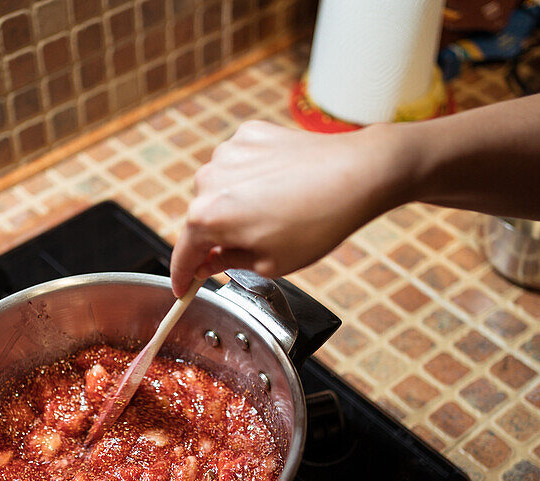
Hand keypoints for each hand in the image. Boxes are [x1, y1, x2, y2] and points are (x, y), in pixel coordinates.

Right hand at [170, 120, 406, 295]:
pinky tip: (281, 187)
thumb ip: (229, 263)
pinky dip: (252, 177)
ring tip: (276, 213)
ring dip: (236, 203)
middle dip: (219, 235)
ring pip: (220, 188)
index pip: (184, 253)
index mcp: (208, 217)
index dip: (182, 276)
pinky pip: (240, 164)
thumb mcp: (271, 263)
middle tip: (252, 247)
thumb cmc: (318, 223)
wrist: (357, 174)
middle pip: (202, 218)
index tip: (182, 288)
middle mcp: (209, 180)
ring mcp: (228, 152)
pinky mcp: (249, 134)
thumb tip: (209, 263)